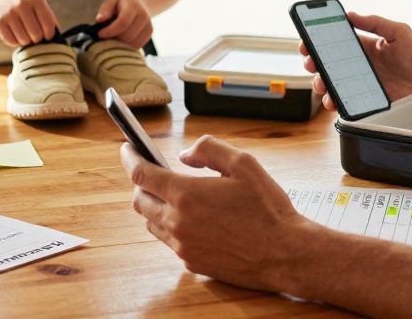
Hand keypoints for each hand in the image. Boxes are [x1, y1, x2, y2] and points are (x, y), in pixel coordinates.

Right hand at [0, 0, 57, 46]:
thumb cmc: (23, 0)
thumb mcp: (37, 2)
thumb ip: (48, 17)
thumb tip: (57, 36)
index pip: (48, 24)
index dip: (50, 34)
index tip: (47, 36)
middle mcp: (22, 5)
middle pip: (36, 34)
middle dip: (37, 38)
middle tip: (34, 35)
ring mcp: (9, 13)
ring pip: (24, 40)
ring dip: (26, 41)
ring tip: (25, 34)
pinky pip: (11, 42)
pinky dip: (15, 42)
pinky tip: (16, 34)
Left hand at [96, 0, 152, 48]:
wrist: (140, 1)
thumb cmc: (122, 3)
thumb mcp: (112, 2)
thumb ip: (105, 10)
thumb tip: (99, 20)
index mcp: (133, 6)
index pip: (123, 23)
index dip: (110, 31)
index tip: (100, 33)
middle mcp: (143, 15)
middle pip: (127, 35)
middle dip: (114, 38)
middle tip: (107, 36)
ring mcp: (148, 24)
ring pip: (133, 42)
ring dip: (121, 43)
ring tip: (115, 36)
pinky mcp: (150, 32)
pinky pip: (138, 45)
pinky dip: (128, 45)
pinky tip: (123, 39)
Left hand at [121, 136, 306, 290]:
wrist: (284, 253)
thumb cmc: (267, 209)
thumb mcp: (243, 163)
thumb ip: (208, 150)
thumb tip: (185, 155)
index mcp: (187, 195)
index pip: (142, 175)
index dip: (130, 159)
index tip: (127, 149)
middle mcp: (178, 222)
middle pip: (140, 201)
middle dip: (142, 184)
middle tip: (154, 173)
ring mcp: (183, 246)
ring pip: (152, 223)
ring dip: (155, 206)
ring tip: (174, 196)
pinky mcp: (191, 263)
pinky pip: (170, 241)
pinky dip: (172, 226)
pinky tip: (193, 219)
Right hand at [301, 12, 411, 111]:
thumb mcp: (399, 32)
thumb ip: (376, 22)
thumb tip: (351, 14)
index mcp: (362, 46)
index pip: (333, 41)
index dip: (316, 40)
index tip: (307, 40)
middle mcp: (356, 65)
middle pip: (325, 63)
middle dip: (312, 62)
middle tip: (311, 62)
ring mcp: (358, 84)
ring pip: (329, 84)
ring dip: (319, 83)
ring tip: (322, 83)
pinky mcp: (363, 101)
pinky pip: (342, 101)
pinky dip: (332, 101)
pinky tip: (332, 100)